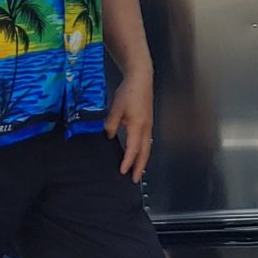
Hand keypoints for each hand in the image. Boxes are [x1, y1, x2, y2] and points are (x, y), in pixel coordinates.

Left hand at [106, 66, 153, 182]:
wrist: (141, 78)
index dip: (128, 162)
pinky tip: (138, 153)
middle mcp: (146, 128)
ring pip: (147, 147)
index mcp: (138, 125)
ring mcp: (149, 125)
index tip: (122, 172)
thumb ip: (111, 124)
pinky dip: (143, 151)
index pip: (133, 149)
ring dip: (142, 160)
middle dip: (140, 167)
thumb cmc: (129, 91)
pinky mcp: (148, 122)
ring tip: (137, 171)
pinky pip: (146, 141)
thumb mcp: (116, 108)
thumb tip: (108, 136)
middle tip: (135, 180)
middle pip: (144, 152)